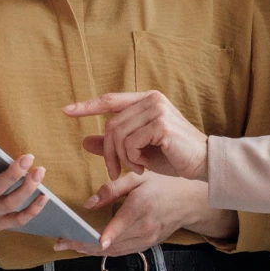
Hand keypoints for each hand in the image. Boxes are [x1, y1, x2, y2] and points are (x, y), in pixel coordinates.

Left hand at [53, 172, 199, 256]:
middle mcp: (144, 227)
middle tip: (59, 243)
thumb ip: (112, 188)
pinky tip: (89, 247)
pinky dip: (104, 252)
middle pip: (108, 243)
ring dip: (89, 251)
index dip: (95, 237)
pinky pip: (122, 252)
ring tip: (69, 246)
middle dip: (82, 245)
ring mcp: (147, 240)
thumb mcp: (138, 177)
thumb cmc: (163, 184)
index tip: (77, 242)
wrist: (189, 201)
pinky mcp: (147, 246)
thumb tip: (88, 203)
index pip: (115, 227)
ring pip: (113, 251)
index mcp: (141, 207)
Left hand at [63, 91, 208, 181]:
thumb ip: (114, 143)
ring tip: (133, 169)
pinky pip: (130, 143)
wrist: (203, 163)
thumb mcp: (139, 150)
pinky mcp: (160, 124)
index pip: (110, 100)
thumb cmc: (174, 156)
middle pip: (111, 124)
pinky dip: (131, 159)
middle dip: (107, 152)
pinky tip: (143, 166)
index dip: (87, 106)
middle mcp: (151, 99)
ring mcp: (157, 109)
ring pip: (118, 135)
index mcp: (146, 100)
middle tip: (114, 171)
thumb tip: (84, 140)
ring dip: (121, 158)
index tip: (66, 111)